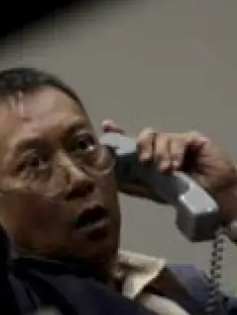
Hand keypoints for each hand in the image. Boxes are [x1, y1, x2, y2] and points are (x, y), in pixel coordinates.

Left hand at [102, 120, 236, 217]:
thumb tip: (113, 179)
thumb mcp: (156, 192)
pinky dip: (175, 153)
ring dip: (160, 154)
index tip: (108, 125)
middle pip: (144, 135)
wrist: (216, 198)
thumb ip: (136, 185)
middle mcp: (159, 147)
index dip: (117, 133)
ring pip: (159, 137)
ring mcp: (175, 141)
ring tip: (166, 171)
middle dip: (141, 146)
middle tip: (144, 162)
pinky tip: (178, 166)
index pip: (129, 141)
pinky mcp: (192, 139)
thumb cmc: (185, 195)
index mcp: (148, 157)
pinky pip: (178, 140)